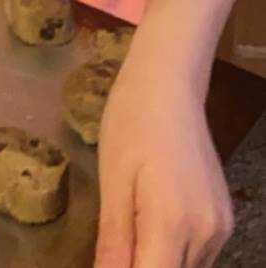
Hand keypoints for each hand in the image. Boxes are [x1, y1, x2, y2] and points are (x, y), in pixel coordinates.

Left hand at [95, 43, 233, 267]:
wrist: (168, 84)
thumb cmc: (131, 124)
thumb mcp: (112, 182)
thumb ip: (113, 244)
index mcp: (172, 224)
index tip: (111, 259)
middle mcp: (205, 233)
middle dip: (141, 267)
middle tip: (115, 247)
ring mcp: (219, 227)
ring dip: (157, 262)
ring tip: (130, 233)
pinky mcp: (223, 218)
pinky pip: (198, 256)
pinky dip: (173, 254)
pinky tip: (151, 227)